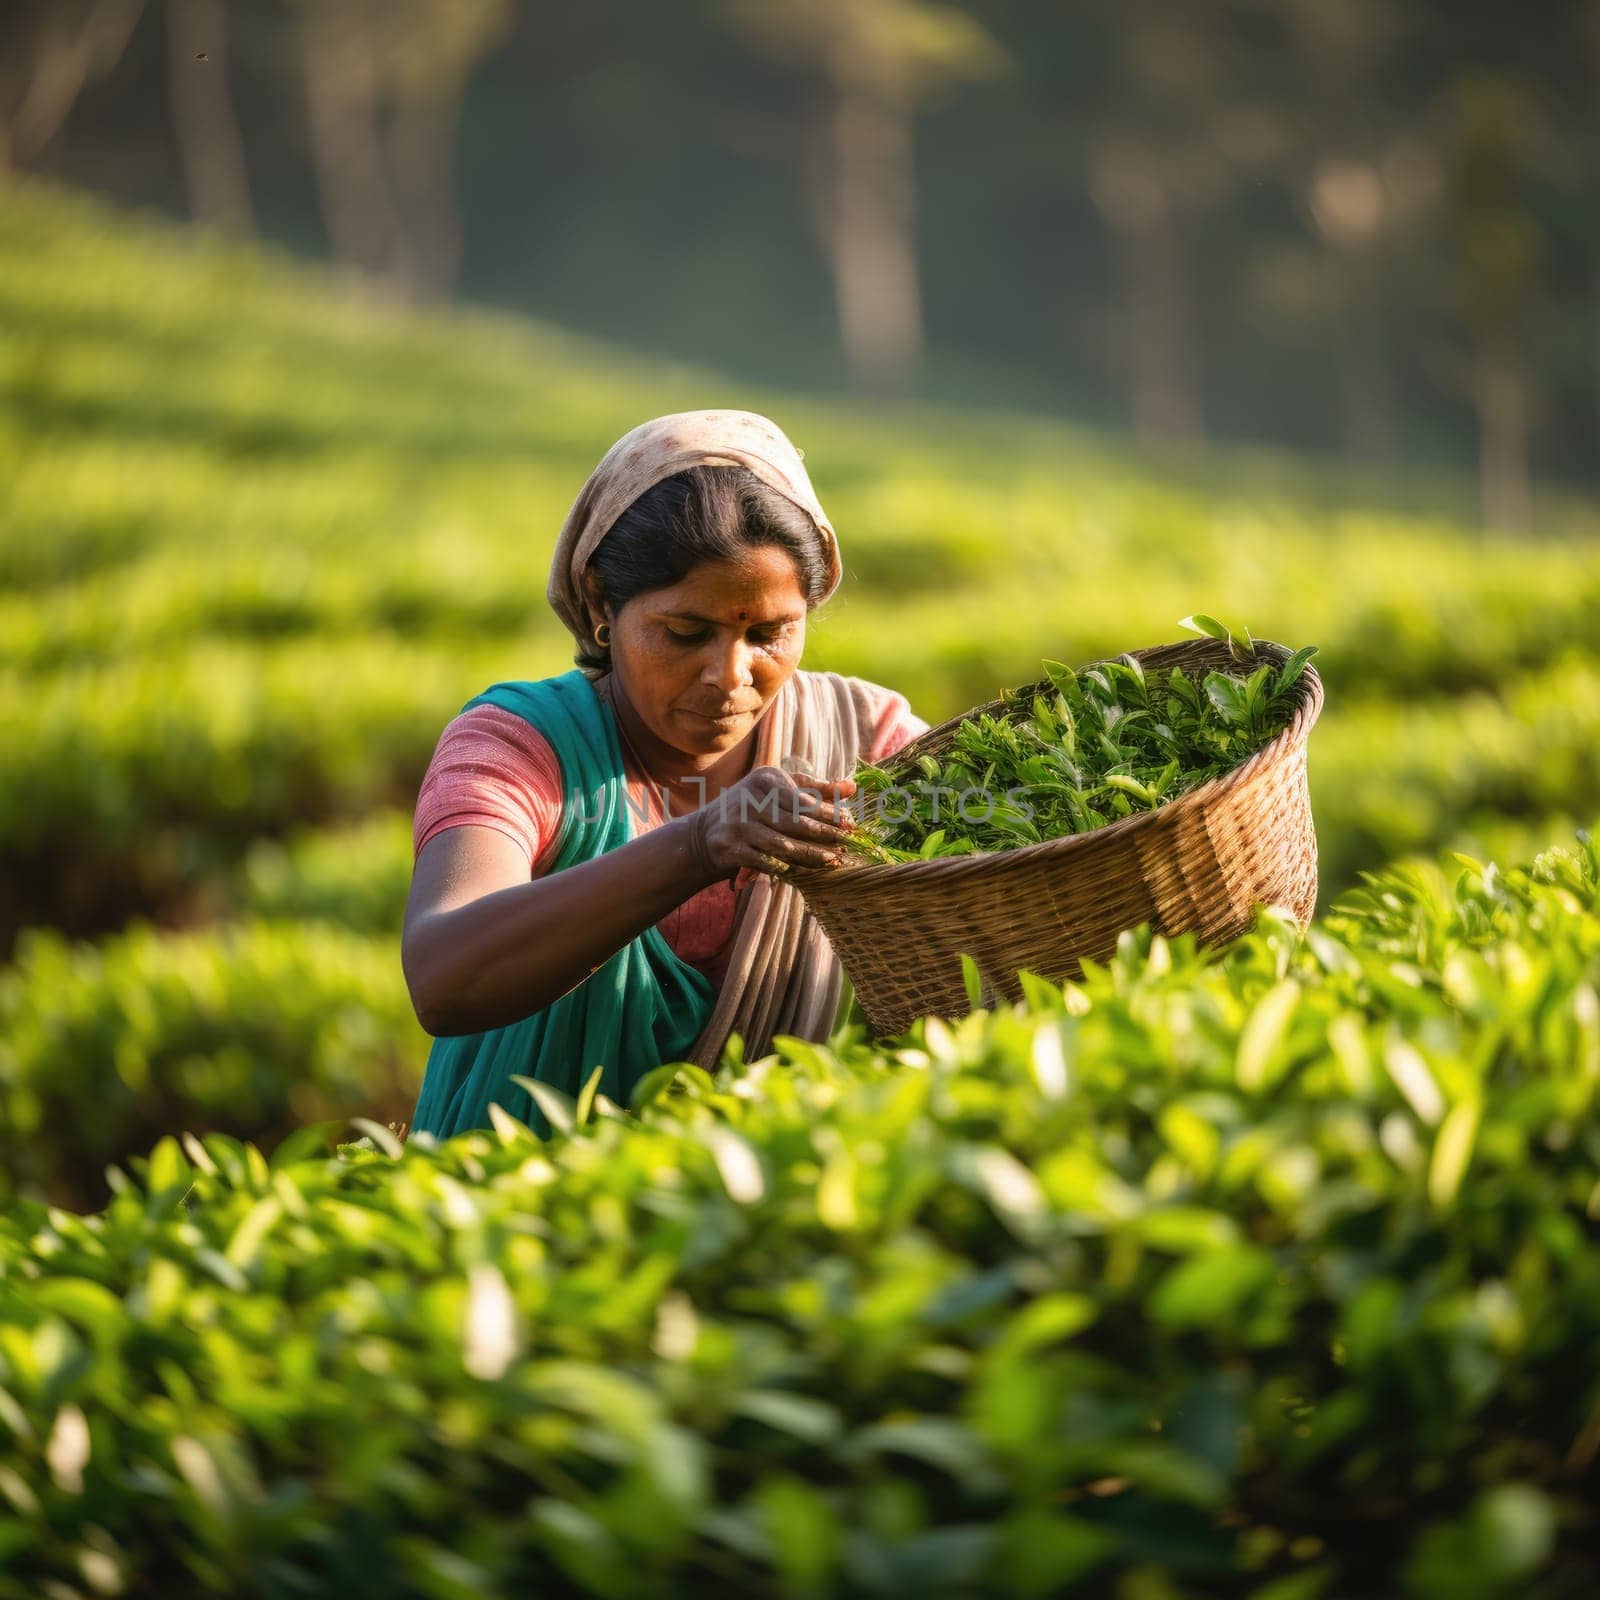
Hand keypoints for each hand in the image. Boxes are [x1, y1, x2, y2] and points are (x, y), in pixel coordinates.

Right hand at [686, 765, 856, 880]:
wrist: (705, 832)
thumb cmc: (753, 808)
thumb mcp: (778, 790)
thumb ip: (815, 789)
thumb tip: (852, 787)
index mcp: (764, 779)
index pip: (803, 799)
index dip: (829, 813)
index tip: (850, 824)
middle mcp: (749, 798)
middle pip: (796, 822)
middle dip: (824, 834)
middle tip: (847, 844)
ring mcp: (738, 825)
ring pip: (784, 844)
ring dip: (811, 855)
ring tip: (832, 861)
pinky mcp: (730, 849)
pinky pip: (766, 861)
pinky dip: (787, 868)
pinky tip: (805, 873)